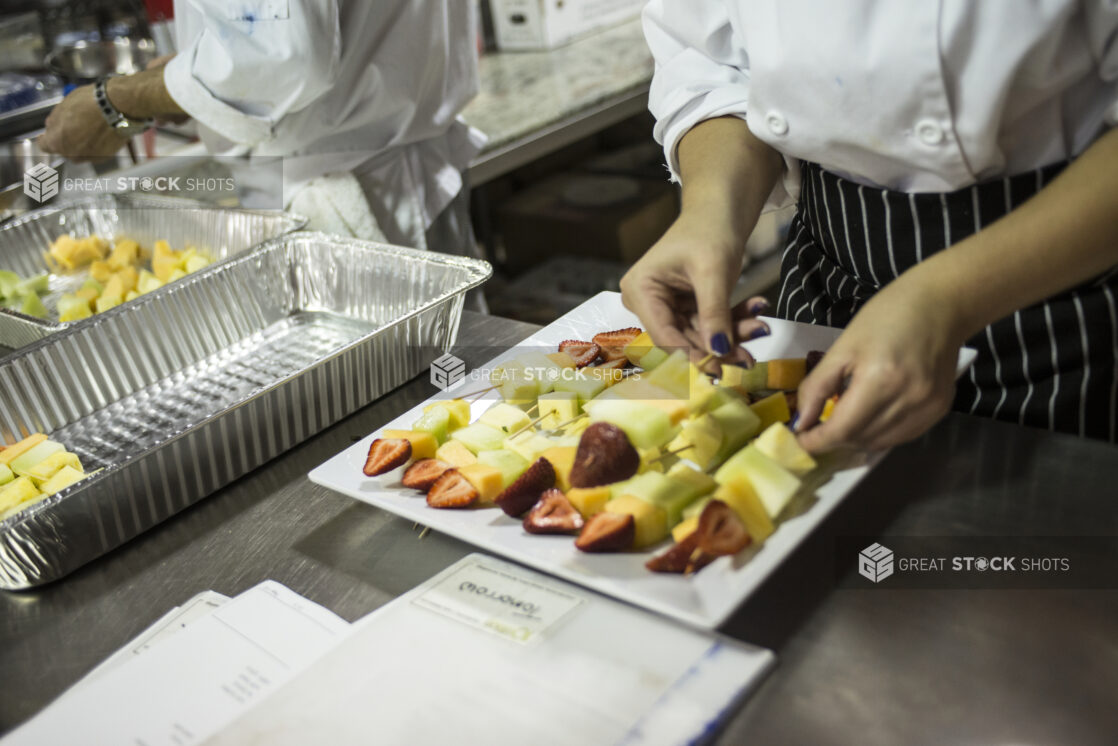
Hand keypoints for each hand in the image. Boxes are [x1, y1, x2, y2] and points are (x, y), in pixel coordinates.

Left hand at [38, 85, 129, 162]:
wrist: (116, 108)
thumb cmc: (89, 105)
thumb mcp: (62, 106)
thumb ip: (55, 121)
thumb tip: (53, 125)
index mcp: (56, 142)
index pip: (44, 145)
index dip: (45, 137)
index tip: (47, 134)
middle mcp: (72, 154)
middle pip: (64, 150)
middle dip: (66, 140)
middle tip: (73, 126)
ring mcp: (90, 157)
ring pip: (81, 152)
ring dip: (82, 143)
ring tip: (89, 127)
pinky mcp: (106, 156)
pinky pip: (97, 152)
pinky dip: (97, 144)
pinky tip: (100, 131)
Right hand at [620, 210, 769, 369]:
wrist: (721, 210)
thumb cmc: (709, 230)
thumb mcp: (713, 271)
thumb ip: (713, 313)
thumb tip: (718, 352)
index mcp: (641, 290)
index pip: (663, 333)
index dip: (689, 354)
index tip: (717, 369)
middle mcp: (648, 301)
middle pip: (683, 338)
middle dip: (718, 345)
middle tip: (749, 356)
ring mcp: (667, 306)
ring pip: (700, 335)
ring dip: (732, 335)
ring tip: (760, 328)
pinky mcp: (686, 308)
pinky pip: (709, 325)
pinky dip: (733, 322)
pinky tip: (756, 313)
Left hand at [795, 279, 963, 452]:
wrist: (941, 304)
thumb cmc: (887, 316)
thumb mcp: (843, 347)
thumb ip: (818, 387)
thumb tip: (800, 422)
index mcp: (881, 380)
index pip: (842, 430)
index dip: (816, 440)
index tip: (798, 439)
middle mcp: (909, 400)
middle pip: (860, 440)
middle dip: (832, 439)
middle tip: (814, 427)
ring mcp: (928, 408)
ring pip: (879, 443)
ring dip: (854, 439)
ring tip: (840, 421)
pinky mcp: (939, 410)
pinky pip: (900, 436)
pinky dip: (878, 434)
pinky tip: (868, 417)